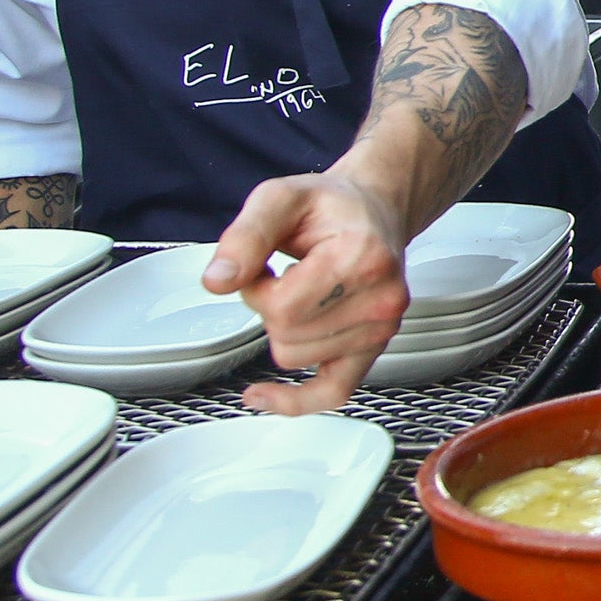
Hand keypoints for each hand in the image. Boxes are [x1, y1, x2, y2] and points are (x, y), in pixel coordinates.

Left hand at [206, 170, 414, 413]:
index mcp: (362, 257)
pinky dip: (297, 402)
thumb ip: (245, 236)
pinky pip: (334, 392)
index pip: (282, 307)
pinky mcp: (376, 346)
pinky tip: (262, 396)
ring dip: (282, 331)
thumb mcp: (279, 199)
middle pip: (287, 337)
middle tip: (283, 275)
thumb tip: (218, 281)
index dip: (256, 289)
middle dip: (268, 309)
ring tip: (299, 293)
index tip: (263, 266)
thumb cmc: (330, 206)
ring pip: (297, 359)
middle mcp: (380, 298)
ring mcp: (382, 327)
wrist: (373, 211)